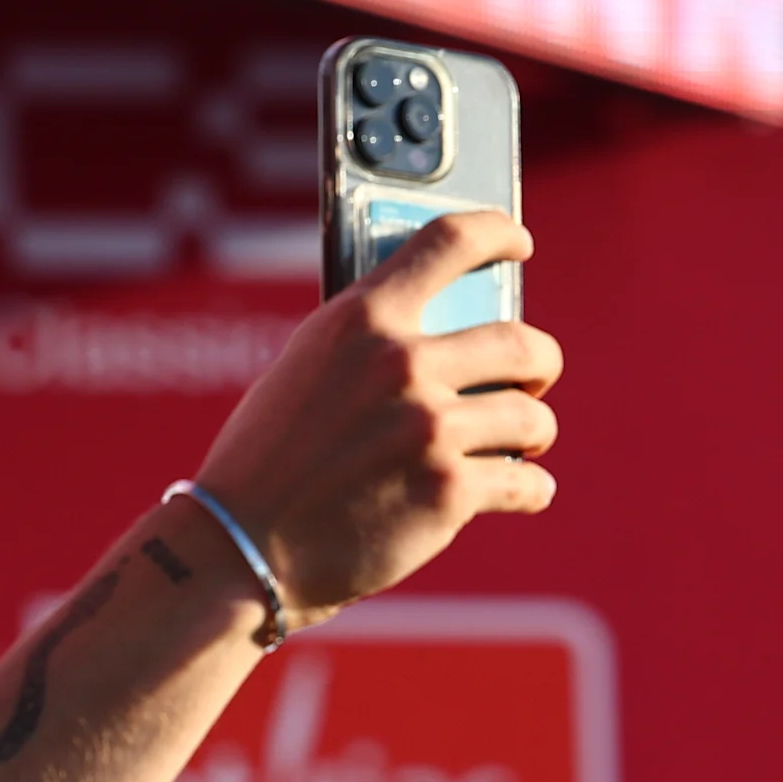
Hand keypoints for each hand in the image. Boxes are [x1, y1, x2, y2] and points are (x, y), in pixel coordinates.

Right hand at [189, 208, 560, 624]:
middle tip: (533, 379)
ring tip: (523, 442)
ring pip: (531, 418)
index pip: (451, 241)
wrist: (242, 548)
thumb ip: (371, 343)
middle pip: (521, 342)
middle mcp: (402, 364)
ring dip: (533, 431)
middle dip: (539, 364)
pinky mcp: (448, 492)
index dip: (498, 233)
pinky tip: (523, 490)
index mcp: (362, 319)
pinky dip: (529, 488)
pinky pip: (527, 481)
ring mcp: (430, 429)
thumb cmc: (269, 460)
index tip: (518, 243)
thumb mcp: (307, 370)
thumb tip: (446, 337)